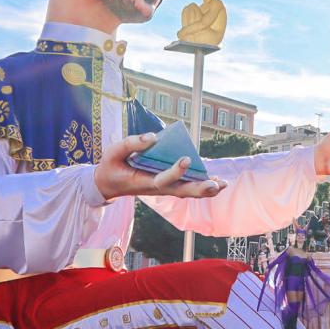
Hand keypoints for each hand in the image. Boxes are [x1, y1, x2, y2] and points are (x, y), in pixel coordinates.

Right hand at [94, 132, 227, 200]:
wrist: (107, 183)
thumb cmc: (111, 166)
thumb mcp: (113, 151)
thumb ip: (132, 143)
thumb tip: (154, 136)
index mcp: (143, 182)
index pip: (162, 179)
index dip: (175, 171)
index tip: (185, 158)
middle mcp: (156, 188)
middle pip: (181, 192)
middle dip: (199, 189)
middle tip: (216, 185)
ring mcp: (163, 188)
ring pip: (186, 192)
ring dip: (204, 189)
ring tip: (223, 185)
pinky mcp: (166, 184)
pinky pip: (185, 186)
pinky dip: (200, 184)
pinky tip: (216, 181)